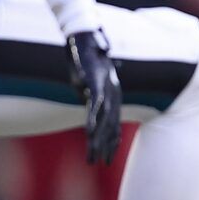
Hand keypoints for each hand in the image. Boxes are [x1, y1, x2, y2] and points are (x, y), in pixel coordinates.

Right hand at [66, 29, 122, 163]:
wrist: (85, 35)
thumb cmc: (87, 55)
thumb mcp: (88, 78)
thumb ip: (89, 89)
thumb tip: (84, 96)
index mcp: (112, 93)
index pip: (114, 122)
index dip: (112, 140)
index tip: (108, 157)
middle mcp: (113, 92)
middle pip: (111, 125)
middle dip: (106, 146)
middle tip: (102, 163)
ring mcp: (106, 87)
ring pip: (105, 118)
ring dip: (98, 138)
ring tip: (94, 155)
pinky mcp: (97, 81)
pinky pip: (96, 103)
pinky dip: (94, 118)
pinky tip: (91, 132)